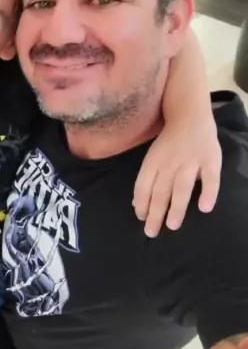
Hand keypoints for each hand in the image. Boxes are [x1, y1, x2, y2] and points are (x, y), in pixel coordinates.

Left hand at [133, 120, 221, 237]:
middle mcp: (170, 163)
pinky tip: (205, 208)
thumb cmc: (168, 143)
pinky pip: (210, 178)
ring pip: (182, 187)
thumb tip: (137, 205)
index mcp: (153, 162)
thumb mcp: (152, 158)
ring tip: (173, 225)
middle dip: (155, 213)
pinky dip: (208, 192)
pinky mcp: (210, 160)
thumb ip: (146, 181)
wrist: (189, 116)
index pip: (143, 186)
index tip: (142, 220)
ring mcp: (191, 161)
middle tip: (152, 232)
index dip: (141, 204)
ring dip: (176, 206)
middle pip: (160, 191)